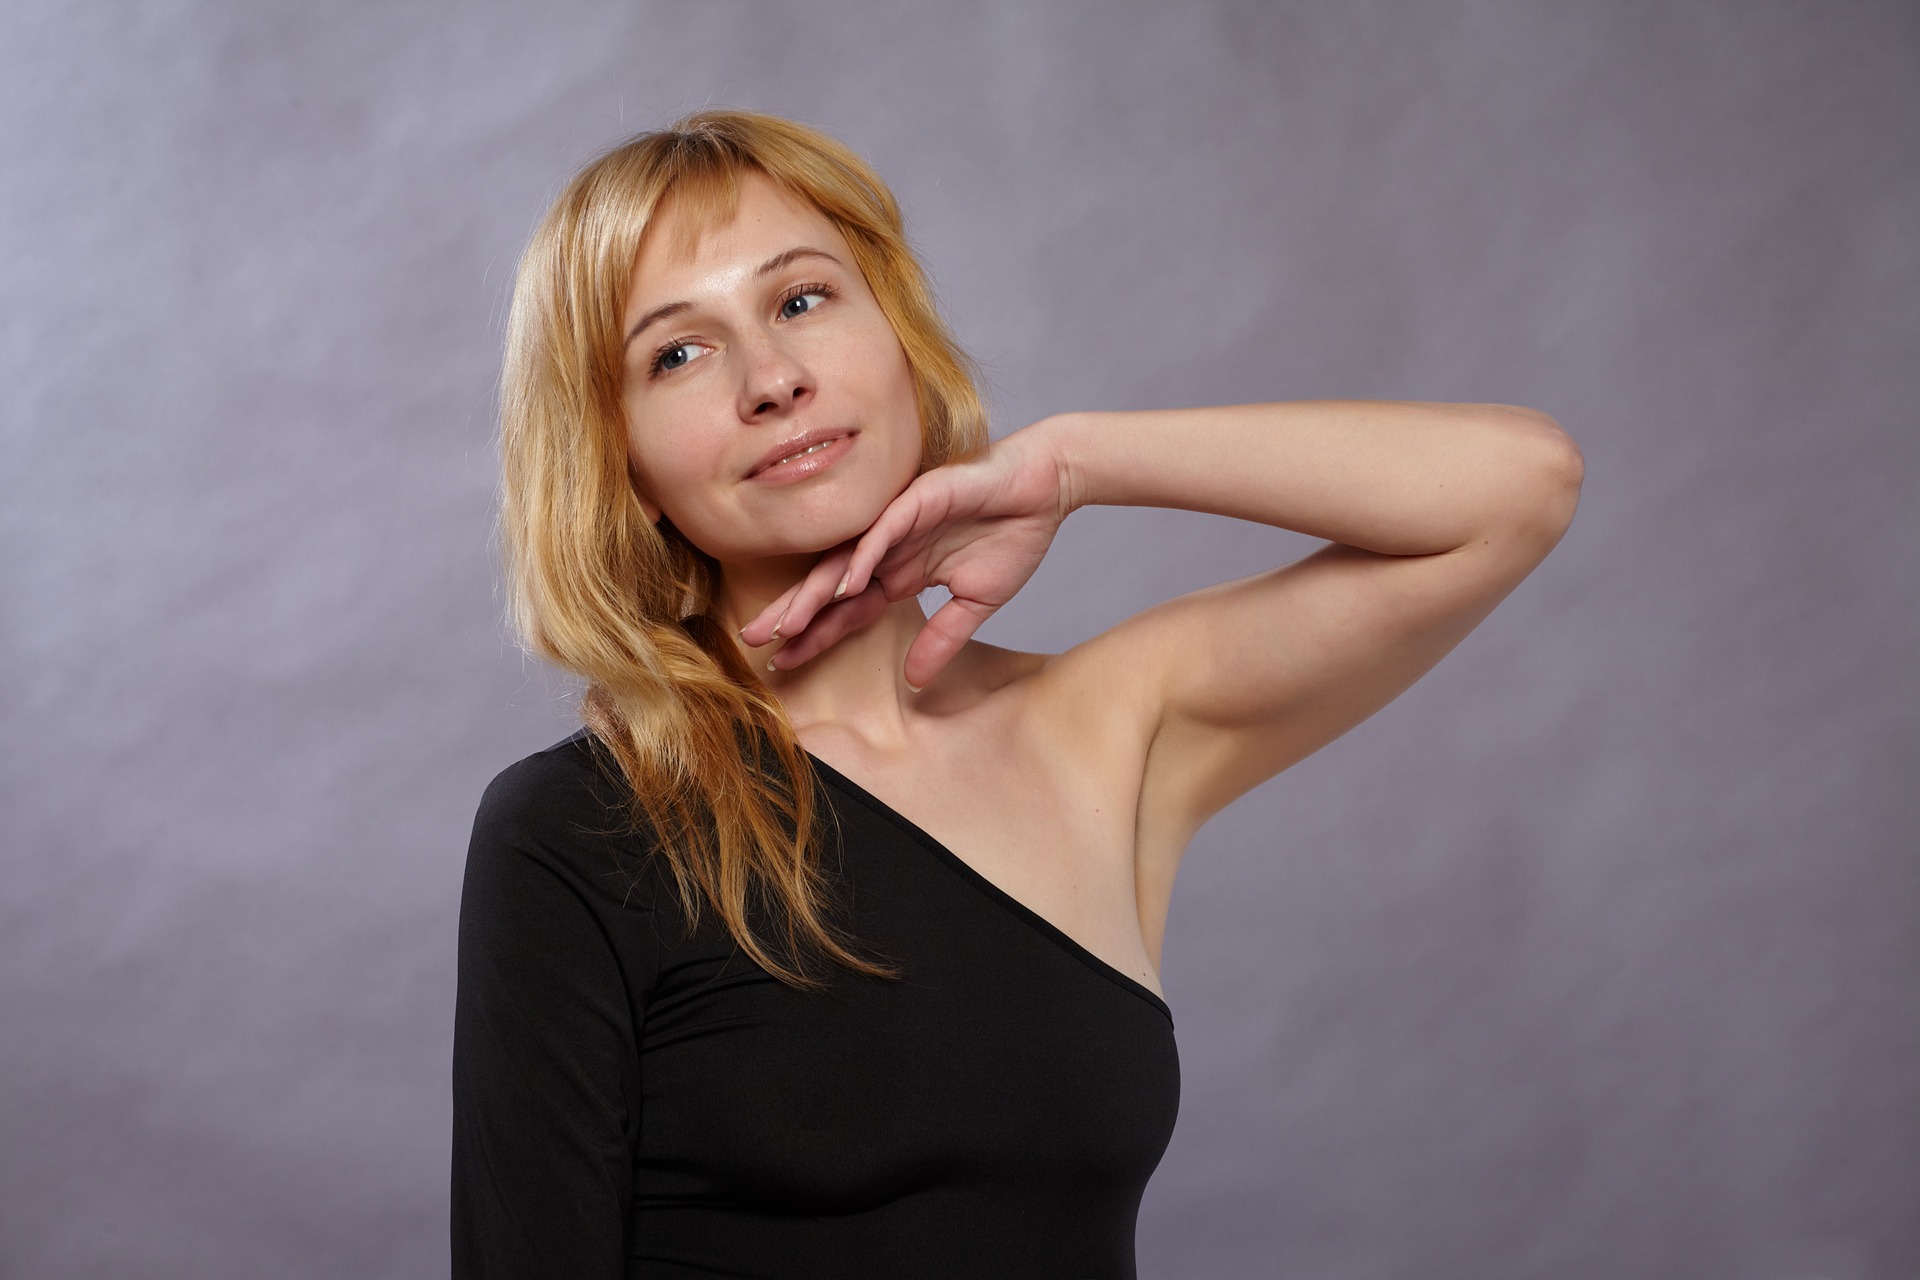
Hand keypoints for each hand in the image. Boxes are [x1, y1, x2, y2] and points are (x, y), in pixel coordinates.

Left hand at [740, 421, 1073, 690]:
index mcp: (898, 571)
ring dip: (816, 591)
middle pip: (830, 586)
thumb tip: (914, 681)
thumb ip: (942, 639)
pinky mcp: (920, 498)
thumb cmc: (1013, 533)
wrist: (1046, 484)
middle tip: (752, 641)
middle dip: (792, 614)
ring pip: (847, 560)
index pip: (847, 610)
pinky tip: (844, 584)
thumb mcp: (976, 603)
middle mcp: (888, 547)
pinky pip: (884, 530)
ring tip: (786, 622)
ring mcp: (899, 522)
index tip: (783, 664)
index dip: (816, 636)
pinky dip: (864, 556)